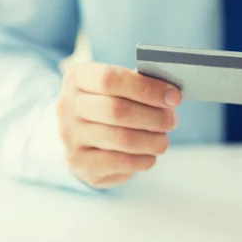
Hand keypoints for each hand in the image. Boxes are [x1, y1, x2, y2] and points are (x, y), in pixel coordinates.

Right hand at [57, 62, 180, 188]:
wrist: (82, 134)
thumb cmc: (110, 102)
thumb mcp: (119, 86)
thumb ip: (141, 85)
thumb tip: (171, 95)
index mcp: (77, 78)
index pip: (110, 79)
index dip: (146, 88)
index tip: (174, 97)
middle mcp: (67, 106)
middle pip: (117, 110)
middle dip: (154, 117)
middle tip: (172, 121)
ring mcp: (69, 136)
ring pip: (122, 139)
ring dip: (153, 140)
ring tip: (163, 140)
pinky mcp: (79, 163)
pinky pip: (120, 163)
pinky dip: (143, 159)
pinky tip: (150, 155)